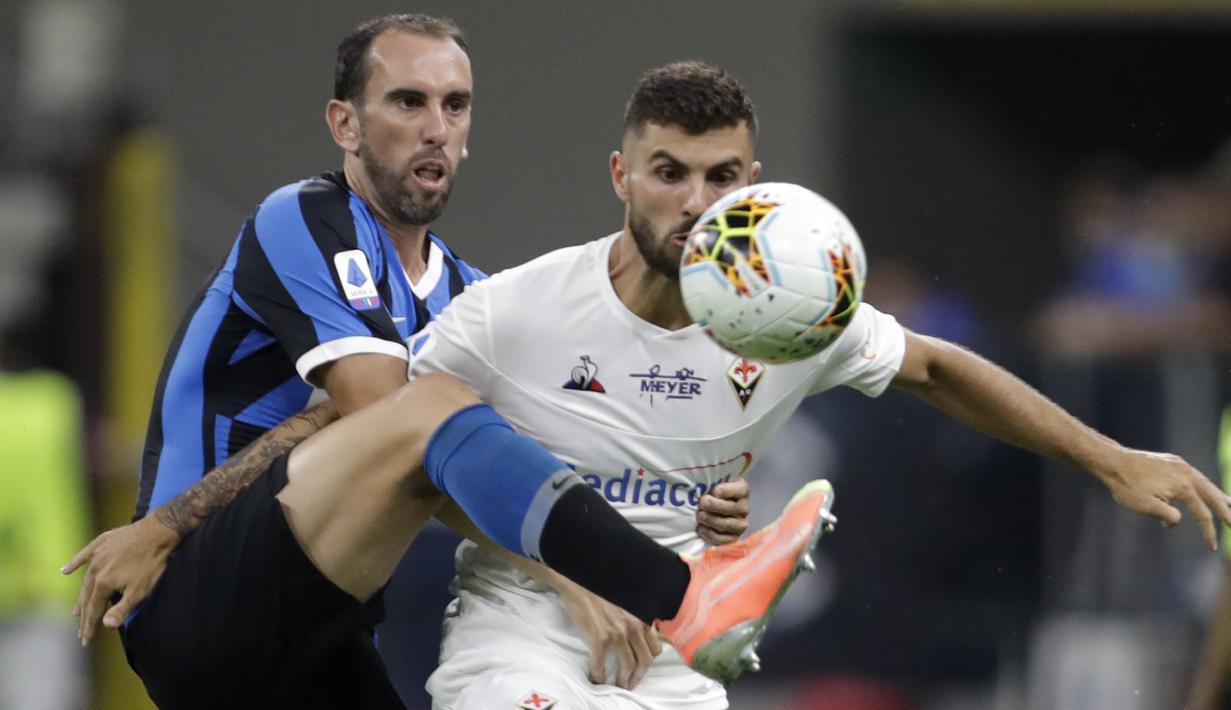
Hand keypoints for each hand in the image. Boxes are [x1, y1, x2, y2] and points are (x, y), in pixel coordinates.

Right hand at [60, 515, 180, 644]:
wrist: (157, 531)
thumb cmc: (151, 563)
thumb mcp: (140, 590)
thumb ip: (121, 608)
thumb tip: (105, 626)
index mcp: (103, 583)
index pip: (93, 610)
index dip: (89, 627)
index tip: (85, 641)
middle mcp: (95, 570)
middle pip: (87, 598)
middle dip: (84, 617)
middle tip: (80, 633)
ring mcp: (97, 555)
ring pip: (85, 580)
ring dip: (81, 597)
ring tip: (76, 612)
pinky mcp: (102, 543)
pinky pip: (84, 555)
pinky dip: (75, 563)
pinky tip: (65, 571)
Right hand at [556, 580, 661, 688]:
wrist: (579, 583)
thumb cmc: (600, 590)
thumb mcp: (627, 602)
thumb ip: (635, 617)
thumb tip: (637, 633)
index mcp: (640, 618)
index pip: (655, 648)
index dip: (649, 662)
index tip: (641, 668)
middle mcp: (632, 627)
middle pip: (645, 660)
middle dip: (639, 675)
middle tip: (631, 682)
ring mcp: (616, 634)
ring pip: (628, 666)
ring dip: (623, 680)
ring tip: (617, 684)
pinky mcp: (598, 639)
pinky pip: (601, 665)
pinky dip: (599, 675)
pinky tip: (596, 678)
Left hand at [696, 478, 749, 544]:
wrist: (711, 507)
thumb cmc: (711, 491)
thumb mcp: (714, 482)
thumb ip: (712, 481)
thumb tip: (705, 485)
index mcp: (742, 490)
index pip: (740, 490)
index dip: (726, 491)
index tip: (714, 491)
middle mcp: (744, 507)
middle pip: (733, 508)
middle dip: (715, 506)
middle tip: (702, 503)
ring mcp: (740, 524)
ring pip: (728, 524)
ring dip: (712, 520)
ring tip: (700, 516)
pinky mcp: (733, 537)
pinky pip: (724, 540)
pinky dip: (711, 535)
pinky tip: (701, 528)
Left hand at [1100, 447, 1230, 550]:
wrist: (1113, 462)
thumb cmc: (1127, 487)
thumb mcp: (1147, 507)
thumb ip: (1169, 516)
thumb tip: (1176, 521)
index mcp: (1184, 487)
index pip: (1203, 514)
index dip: (1209, 532)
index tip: (1212, 547)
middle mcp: (1187, 473)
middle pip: (1213, 495)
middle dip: (1227, 511)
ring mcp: (1181, 465)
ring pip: (1206, 483)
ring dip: (1219, 496)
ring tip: (1230, 505)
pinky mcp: (1173, 461)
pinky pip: (1194, 475)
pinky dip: (1204, 485)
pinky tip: (1205, 490)